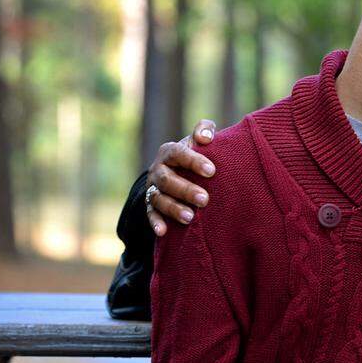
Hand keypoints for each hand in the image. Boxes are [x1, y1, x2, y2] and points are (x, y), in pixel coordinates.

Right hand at [146, 118, 217, 235]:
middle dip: (185, 190)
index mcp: (169, 152)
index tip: (212, 171)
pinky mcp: (150, 205)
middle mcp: (158, 170)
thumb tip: (206, 136)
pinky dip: (155, 222)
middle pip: (167, 180)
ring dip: (173, 208)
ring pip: (159, 199)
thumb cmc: (193, 155)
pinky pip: (150, 214)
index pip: (178, 153)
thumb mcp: (197, 142)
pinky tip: (163, 231)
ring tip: (190, 217)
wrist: (175, 171)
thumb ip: (204, 131)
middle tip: (205, 199)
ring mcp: (152, 188)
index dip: (193, 161)